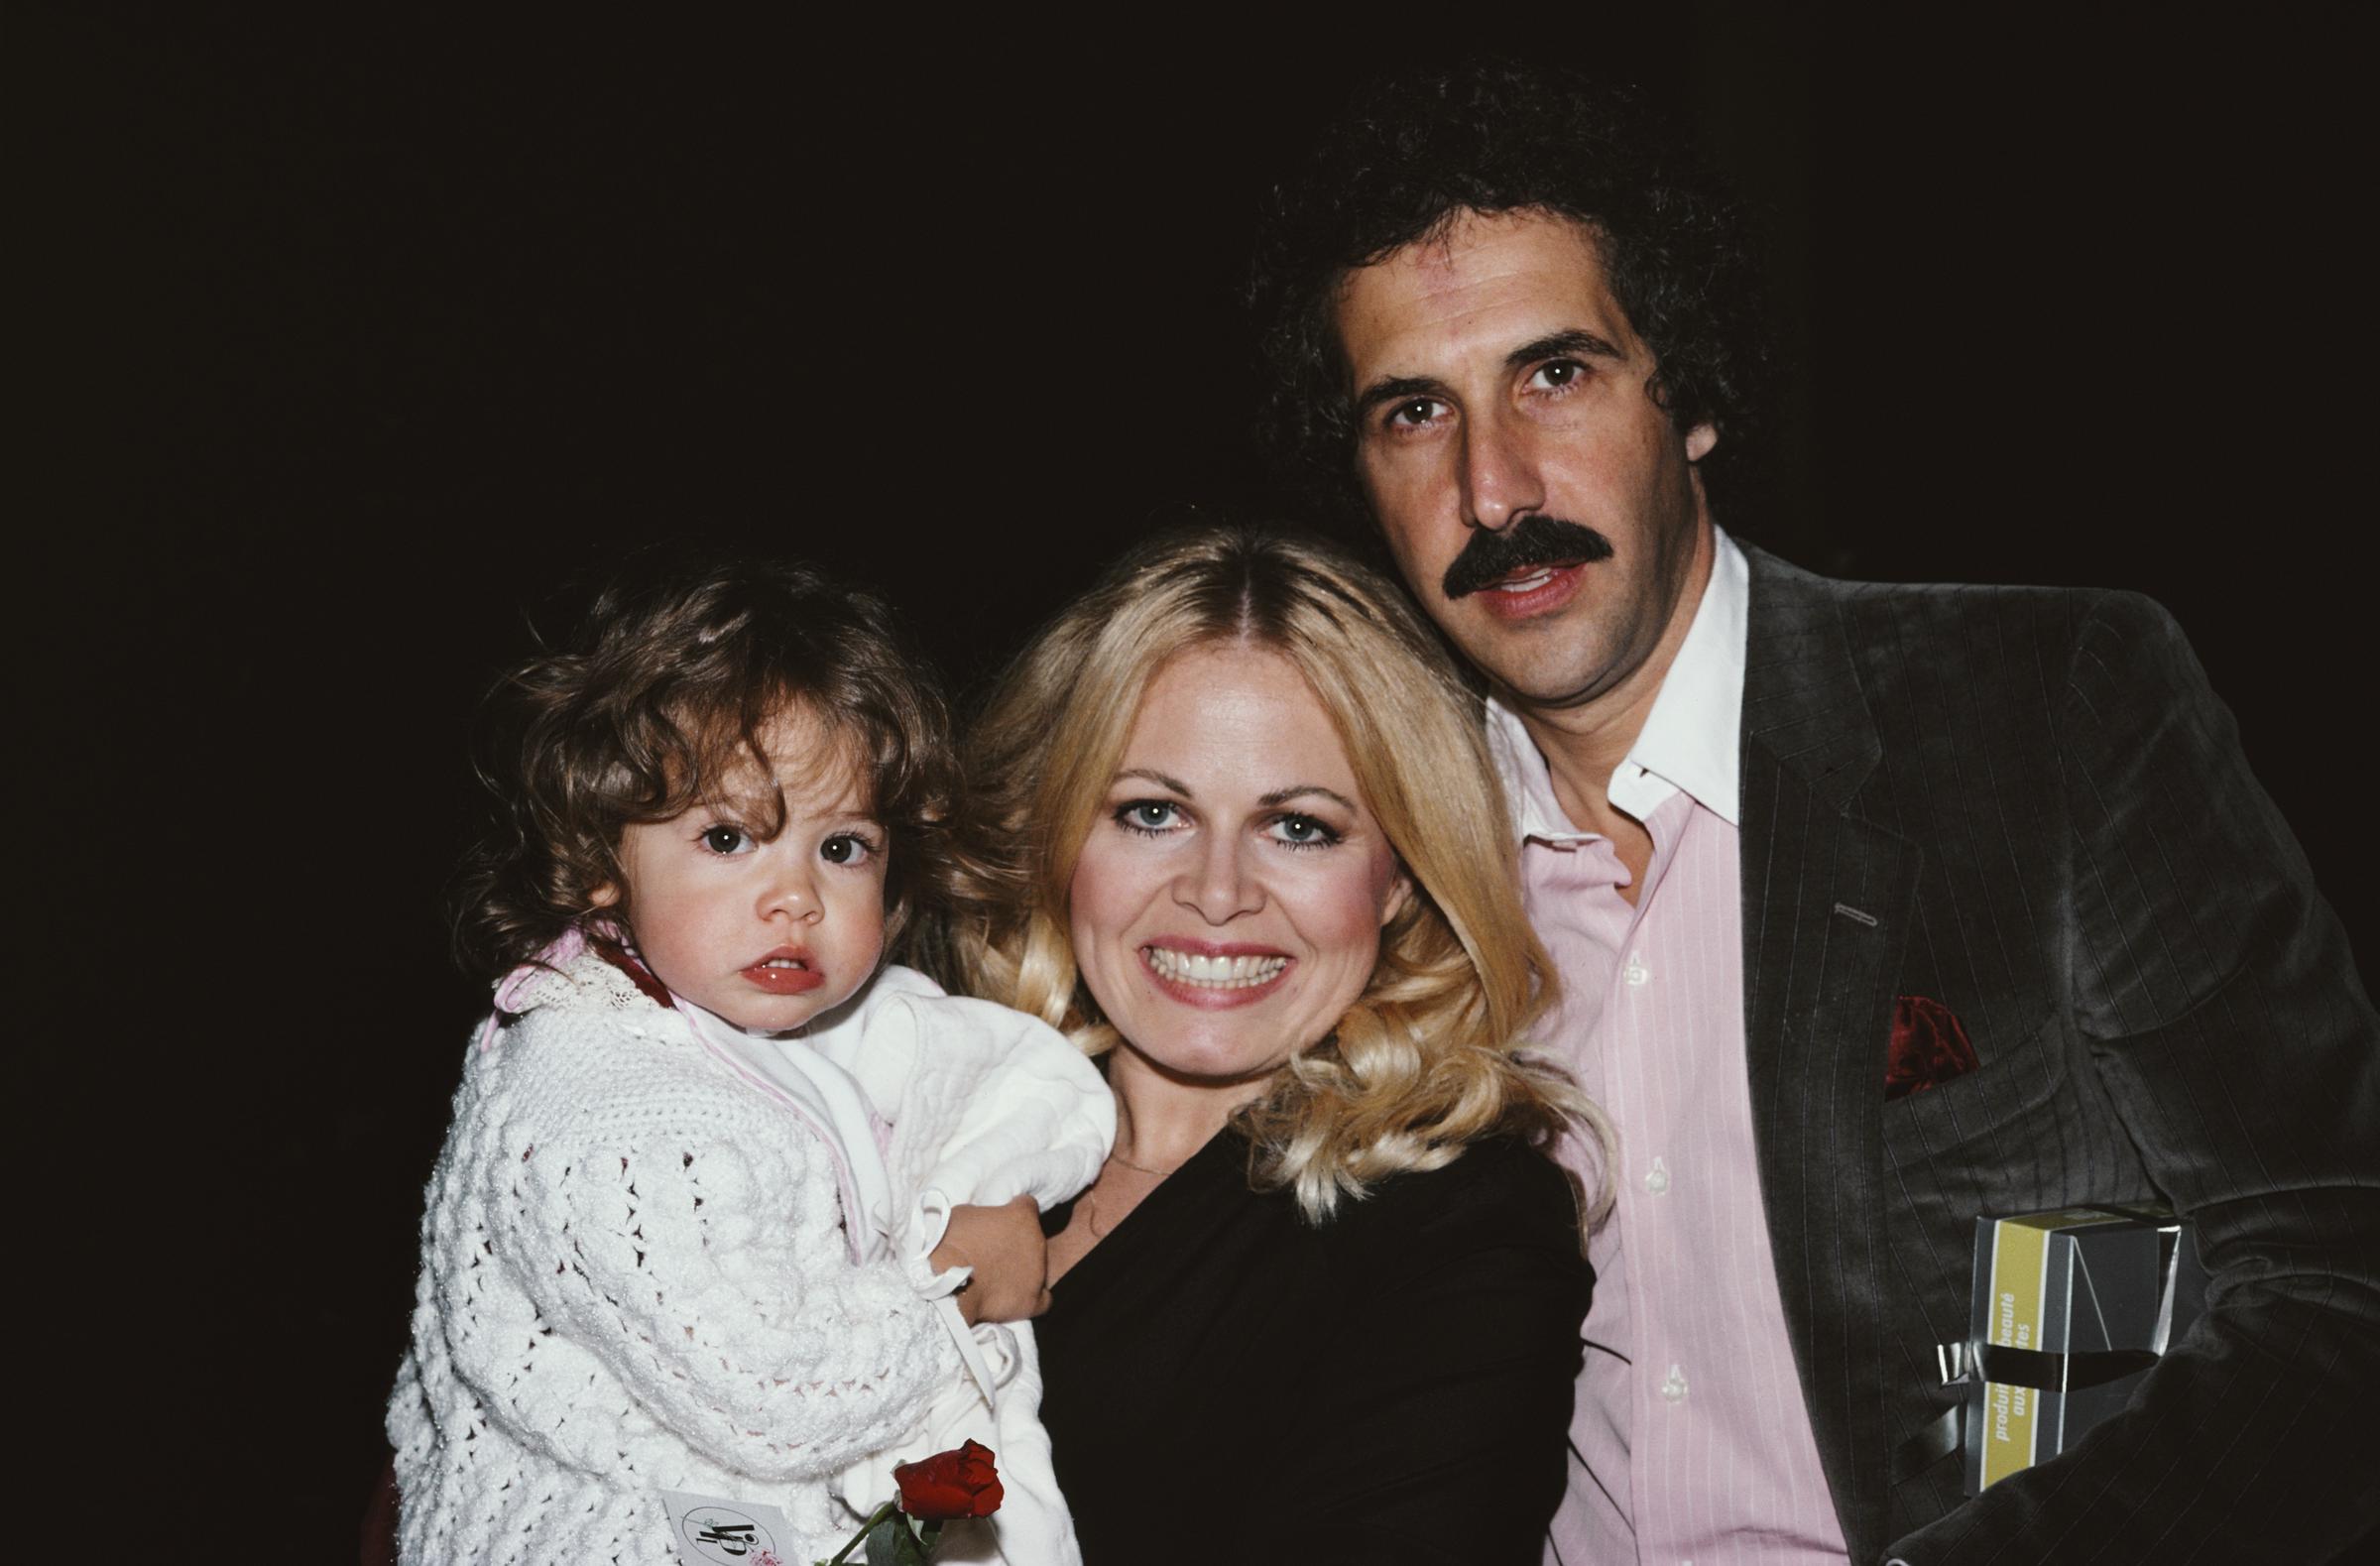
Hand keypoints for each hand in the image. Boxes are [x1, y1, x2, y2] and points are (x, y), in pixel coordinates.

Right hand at [929, 1195, 1048, 1324]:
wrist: (945, 1281)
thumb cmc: (949, 1243)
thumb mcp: (965, 1215)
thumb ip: (984, 1217)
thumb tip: (985, 1224)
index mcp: (1021, 1216)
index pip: (1027, 1206)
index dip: (1013, 1213)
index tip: (1001, 1220)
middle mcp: (1036, 1242)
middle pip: (1032, 1239)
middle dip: (1015, 1243)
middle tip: (993, 1252)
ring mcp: (1038, 1272)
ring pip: (1037, 1268)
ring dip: (1021, 1270)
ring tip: (997, 1277)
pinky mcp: (1032, 1300)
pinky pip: (1042, 1299)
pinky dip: (1031, 1297)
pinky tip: (1014, 1297)